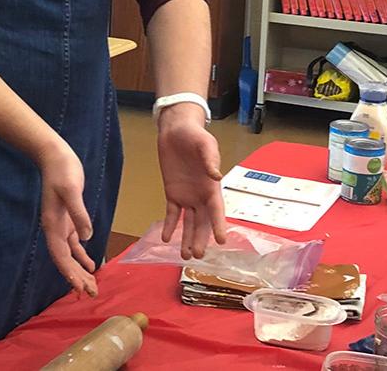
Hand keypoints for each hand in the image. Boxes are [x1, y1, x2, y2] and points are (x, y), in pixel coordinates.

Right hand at [35, 138, 97, 297]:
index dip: (69, 273)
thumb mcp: (71, 190)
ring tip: (91, 286)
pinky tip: (91, 264)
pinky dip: (82, 255)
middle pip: (65, 260)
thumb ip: (79, 214)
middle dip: (76, 277)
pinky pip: (75, 243)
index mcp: (53, 225)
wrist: (55, 156)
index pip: (60, 256)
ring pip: (70, 255)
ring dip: (80, 270)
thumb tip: (87, 237)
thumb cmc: (62, 171)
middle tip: (91, 293)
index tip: (78, 288)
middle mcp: (55, 229)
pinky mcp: (69, 219)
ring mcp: (61, 225)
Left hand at [156, 103, 227, 259]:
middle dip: (200, 238)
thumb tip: (216, 175)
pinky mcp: (172, 193)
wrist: (176, 130)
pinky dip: (169, 225)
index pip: (216, 210)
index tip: (221, 241)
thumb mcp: (205, 144)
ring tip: (185, 256)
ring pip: (188, 222)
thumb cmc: (196, 136)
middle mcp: (201, 195)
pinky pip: (171, 213)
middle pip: (202, 222)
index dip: (218, 225)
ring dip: (187, 238)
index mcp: (212, 186)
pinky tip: (166, 238)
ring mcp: (187, 196)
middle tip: (198, 256)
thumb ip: (210, 159)